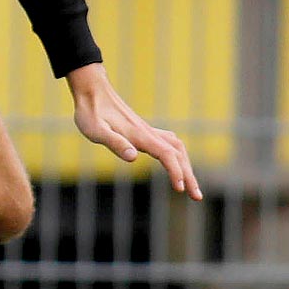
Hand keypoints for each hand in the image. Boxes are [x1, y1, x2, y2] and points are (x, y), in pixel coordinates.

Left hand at [66, 63, 200, 199]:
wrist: (92, 91)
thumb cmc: (91, 113)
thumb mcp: (96, 131)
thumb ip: (115, 143)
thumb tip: (133, 157)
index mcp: (140, 136)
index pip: (167, 155)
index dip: (176, 172)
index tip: (181, 189)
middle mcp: (148, 133)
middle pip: (178, 154)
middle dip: (189, 176)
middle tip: (197, 197)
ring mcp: (148, 131)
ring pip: (177, 148)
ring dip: (186, 166)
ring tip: (190, 185)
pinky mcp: (144, 130)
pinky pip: (169, 142)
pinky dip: (178, 155)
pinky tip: (178, 161)